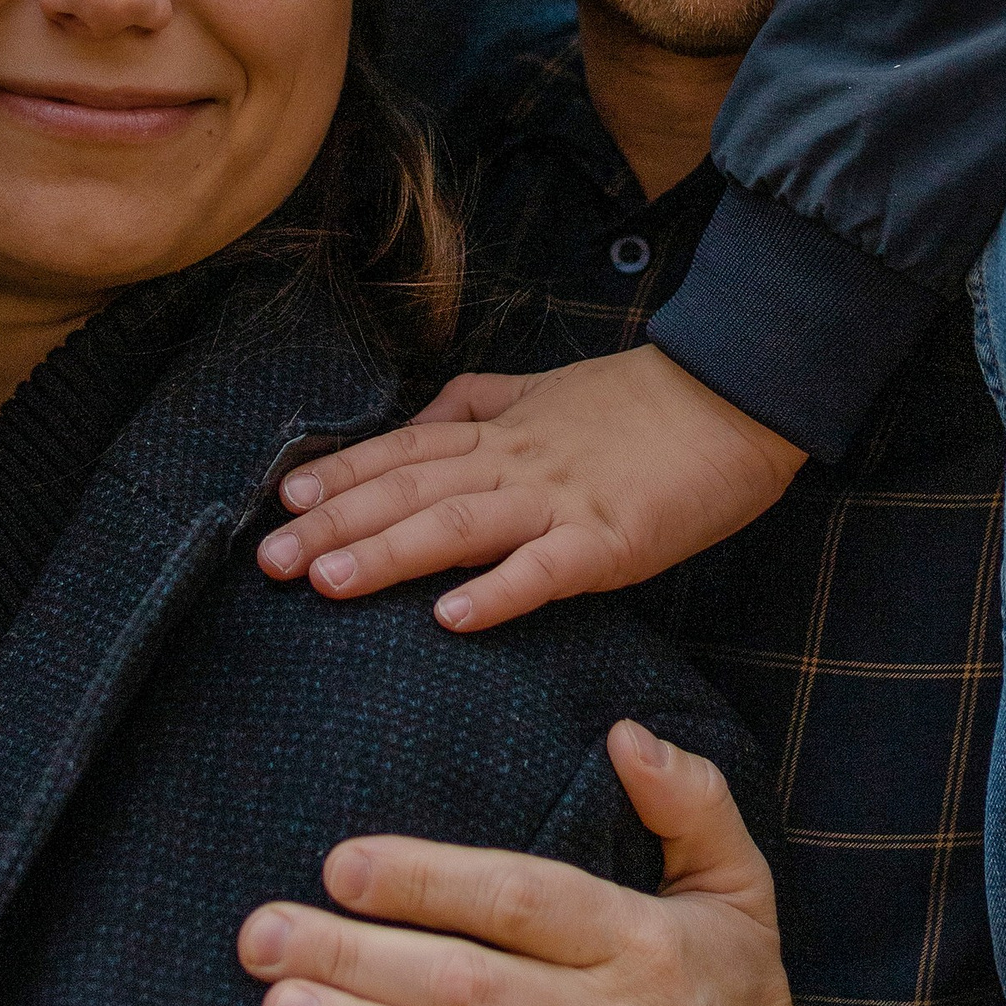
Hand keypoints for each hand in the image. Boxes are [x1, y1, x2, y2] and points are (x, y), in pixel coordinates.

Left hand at [236, 721, 813, 1005]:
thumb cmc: (734, 1005)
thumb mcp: (739, 890)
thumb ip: (689, 803)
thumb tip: (625, 734)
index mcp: (637, 943)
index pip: (521, 899)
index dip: (430, 880)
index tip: (340, 864)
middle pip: (466, 983)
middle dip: (356, 957)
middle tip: (260, 938)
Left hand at [255, 344, 805, 631]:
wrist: (736, 395)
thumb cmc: (643, 402)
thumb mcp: (548, 389)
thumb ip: (482, 401)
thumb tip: (423, 413)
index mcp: (501, 428)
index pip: (403, 449)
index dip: (340, 474)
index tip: (280, 501)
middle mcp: (516, 460)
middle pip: (410, 489)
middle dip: (335, 525)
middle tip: (269, 561)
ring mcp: (561, 498)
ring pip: (458, 524)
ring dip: (388, 553)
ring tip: (327, 584)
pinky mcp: (612, 539)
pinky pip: (545, 569)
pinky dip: (497, 591)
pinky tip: (450, 616)